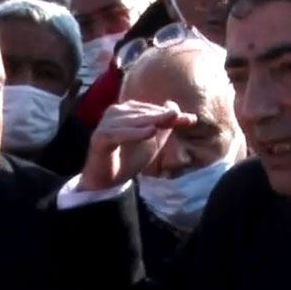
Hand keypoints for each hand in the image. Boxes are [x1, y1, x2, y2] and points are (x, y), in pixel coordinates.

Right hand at [78, 99, 197, 192]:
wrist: (108, 180)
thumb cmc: (129, 158)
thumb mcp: (152, 142)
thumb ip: (165, 126)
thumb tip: (178, 108)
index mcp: (127, 110)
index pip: (152, 110)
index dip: (170, 115)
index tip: (190, 120)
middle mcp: (115, 112)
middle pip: (142, 113)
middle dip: (162, 116)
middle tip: (178, 117)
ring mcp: (106, 123)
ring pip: (131, 121)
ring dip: (149, 121)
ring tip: (168, 122)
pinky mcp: (99, 137)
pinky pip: (119, 133)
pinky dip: (135, 132)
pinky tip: (150, 132)